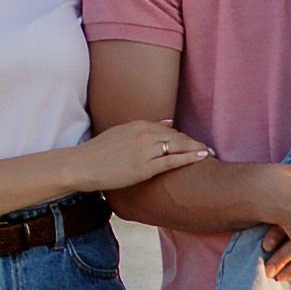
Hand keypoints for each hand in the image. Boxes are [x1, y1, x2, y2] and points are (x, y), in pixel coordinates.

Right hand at [86, 118, 213, 187]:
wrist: (81, 166)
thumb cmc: (97, 153)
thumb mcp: (120, 134)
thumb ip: (143, 129)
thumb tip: (167, 122)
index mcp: (138, 125)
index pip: (167, 129)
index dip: (181, 137)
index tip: (191, 144)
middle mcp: (144, 134)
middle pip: (177, 136)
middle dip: (193, 142)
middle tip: (207, 149)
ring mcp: (145, 150)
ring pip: (178, 146)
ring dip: (196, 149)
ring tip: (209, 154)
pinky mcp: (144, 167)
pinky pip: (173, 160)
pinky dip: (190, 158)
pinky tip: (203, 157)